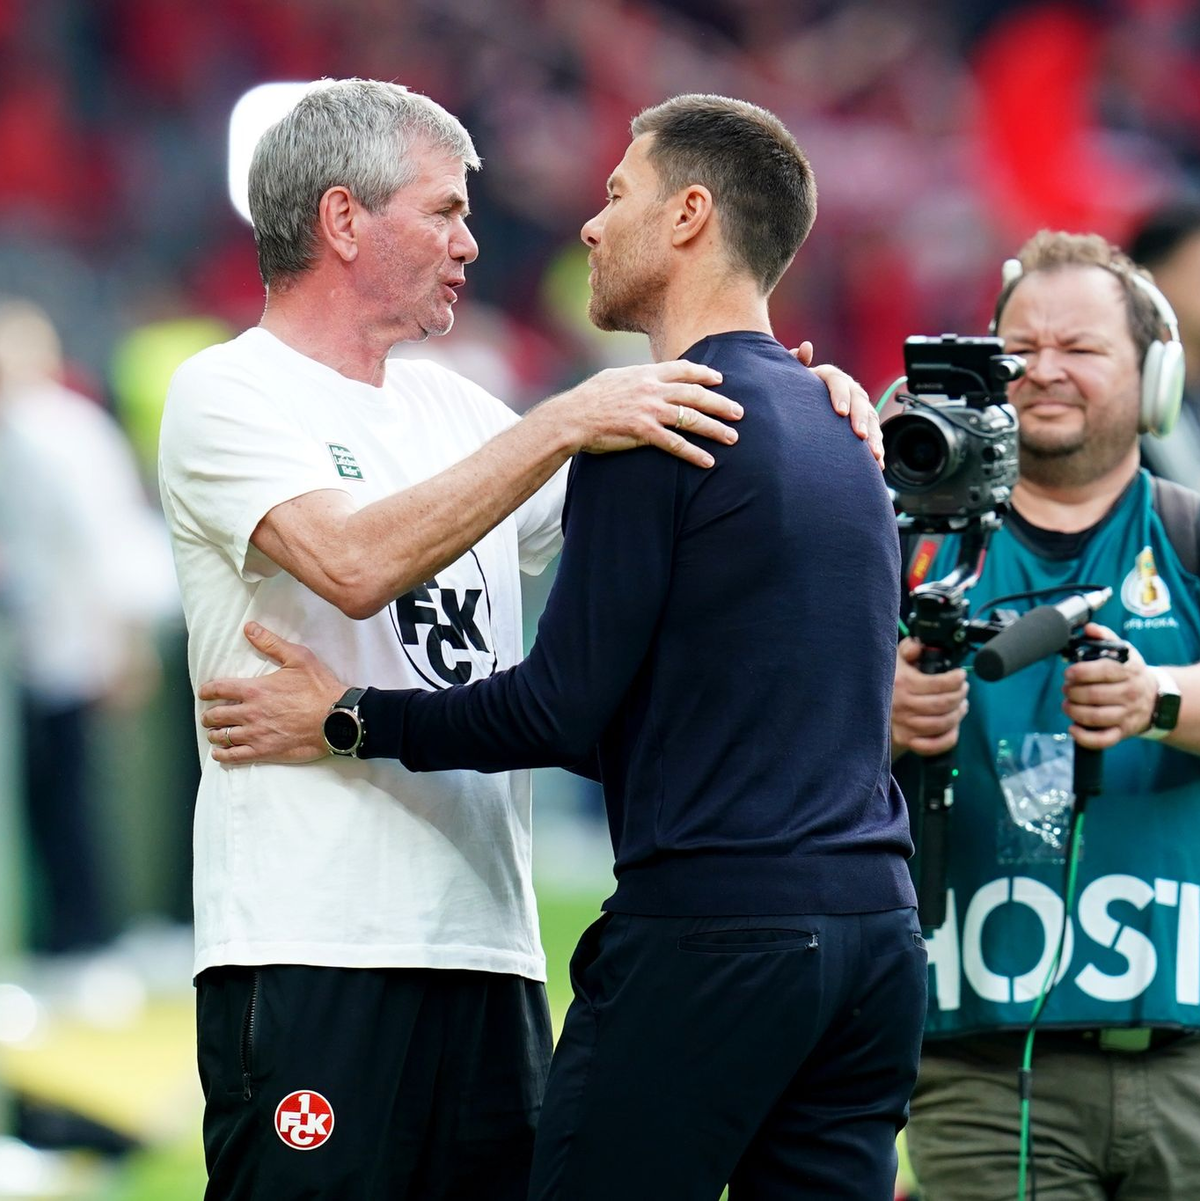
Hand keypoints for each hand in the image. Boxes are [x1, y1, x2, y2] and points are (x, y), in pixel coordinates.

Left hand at [198, 623, 345, 763]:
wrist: (337, 719)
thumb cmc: (319, 688)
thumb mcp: (298, 658)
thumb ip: (271, 643)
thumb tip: (250, 628)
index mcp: (255, 689)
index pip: (218, 689)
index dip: (206, 691)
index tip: (204, 693)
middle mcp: (250, 713)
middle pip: (215, 715)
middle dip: (208, 716)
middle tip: (208, 716)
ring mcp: (256, 734)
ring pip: (222, 736)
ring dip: (214, 734)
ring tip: (215, 733)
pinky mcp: (265, 751)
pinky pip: (234, 756)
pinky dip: (223, 755)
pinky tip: (220, 753)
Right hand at [548, 361, 741, 468]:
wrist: (572, 417)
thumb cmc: (589, 399)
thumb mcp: (615, 378)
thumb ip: (636, 378)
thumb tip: (646, 377)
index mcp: (646, 374)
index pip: (683, 369)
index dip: (705, 373)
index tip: (720, 378)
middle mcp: (652, 389)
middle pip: (696, 394)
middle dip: (721, 403)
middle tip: (740, 412)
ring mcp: (649, 410)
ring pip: (691, 418)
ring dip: (715, 429)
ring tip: (732, 438)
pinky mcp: (644, 432)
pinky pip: (676, 444)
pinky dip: (694, 453)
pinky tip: (707, 461)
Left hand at [789, 342, 883, 468]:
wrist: (805, 404)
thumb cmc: (795, 391)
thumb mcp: (793, 378)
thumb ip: (797, 364)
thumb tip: (805, 347)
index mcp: (831, 376)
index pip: (838, 382)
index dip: (840, 396)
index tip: (840, 412)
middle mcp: (849, 389)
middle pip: (859, 402)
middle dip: (861, 419)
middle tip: (859, 436)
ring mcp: (859, 405)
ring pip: (871, 419)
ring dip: (874, 437)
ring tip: (874, 455)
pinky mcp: (865, 421)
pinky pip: (874, 434)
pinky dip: (877, 448)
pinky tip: (878, 464)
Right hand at [891, 637, 968, 757]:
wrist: (864, 708)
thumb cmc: (885, 683)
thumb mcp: (893, 660)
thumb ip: (908, 649)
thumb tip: (919, 646)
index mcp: (903, 683)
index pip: (940, 684)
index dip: (957, 679)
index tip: (961, 675)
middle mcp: (904, 705)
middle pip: (944, 704)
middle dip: (960, 695)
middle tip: (963, 689)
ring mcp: (905, 725)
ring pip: (943, 723)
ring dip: (958, 714)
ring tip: (961, 705)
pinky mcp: (906, 741)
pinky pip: (934, 745)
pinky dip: (949, 737)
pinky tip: (953, 726)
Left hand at [1063, 623, 1153, 748]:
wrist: (1156, 699)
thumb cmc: (1130, 673)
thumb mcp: (1123, 652)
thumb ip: (1105, 637)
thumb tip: (1089, 628)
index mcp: (1129, 671)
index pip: (1104, 670)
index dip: (1081, 672)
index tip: (1068, 673)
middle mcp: (1130, 694)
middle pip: (1094, 695)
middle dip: (1072, 692)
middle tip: (1066, 688)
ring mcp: (1127, 715)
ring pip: (1095, 717)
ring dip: (1073, 711)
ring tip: (1067, 704)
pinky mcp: (1123, 732)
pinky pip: (1103, 740)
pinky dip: (1084, 737)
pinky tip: (1072, 728)